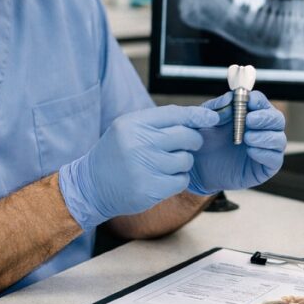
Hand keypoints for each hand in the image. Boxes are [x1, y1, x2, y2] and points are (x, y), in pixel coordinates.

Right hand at [58, 105, 218, 230]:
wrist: (91, 186)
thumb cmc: (116, 154)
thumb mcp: (129, 129)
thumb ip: (159, 122)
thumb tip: (200, 116)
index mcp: (133, 124)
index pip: (175, 114)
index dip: (198, 115)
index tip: (212, 118)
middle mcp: (139, 143)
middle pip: (186, 136)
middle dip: (193, 140)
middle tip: (186, 145)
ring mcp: (145, 167)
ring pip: (186, 160)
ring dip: (182, 162)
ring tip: (164, 164)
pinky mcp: (150, 189)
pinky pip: (182, 180)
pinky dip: (177, 179)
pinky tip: (162, 178)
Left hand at [187, 91, 286, 194]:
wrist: (198, 168)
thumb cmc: (204, 142)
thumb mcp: (206, 120)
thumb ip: (218, 106)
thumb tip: (231, 97)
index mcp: (249, 115)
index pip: (262, 103)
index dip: (259, 101)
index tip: (250, 101)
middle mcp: (261, 130)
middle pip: (277, 119)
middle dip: (266, 118)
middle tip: (250, 120)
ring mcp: (265, 149)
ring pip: (279, 139)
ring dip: (265, 136)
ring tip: (247, 138)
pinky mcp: (265, 167)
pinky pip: (275, 159)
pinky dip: (265, 153)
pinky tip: (250, 151)